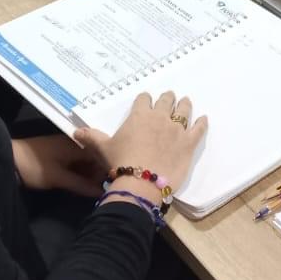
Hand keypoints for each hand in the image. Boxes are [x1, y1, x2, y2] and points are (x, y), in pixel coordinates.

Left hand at [12, 135, 105, 197]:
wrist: (7, 159)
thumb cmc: (34, 166)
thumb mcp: (58, 178)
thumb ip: (81, 185)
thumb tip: (103, 192)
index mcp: (76, 144)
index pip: (101, 153)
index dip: (107, 168)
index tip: (112, 182)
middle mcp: (73, 143)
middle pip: (94, 157)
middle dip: (99, 172)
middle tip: (102, 189)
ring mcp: (65, 149)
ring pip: (85, 161)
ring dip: (89, 174)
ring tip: (94, 188)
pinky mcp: (58, 156)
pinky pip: (76, 163)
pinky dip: (80, 173)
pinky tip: (82, 184)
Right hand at [73, 90, 207, 199]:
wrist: (141, 182)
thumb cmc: (120, 162)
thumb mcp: (103, 149)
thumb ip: (92, 137)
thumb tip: (76, 132)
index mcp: (139, 116)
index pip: (144, 100)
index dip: (145, 99)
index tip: (146, 100)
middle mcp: (160, 118)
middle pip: (166, 101)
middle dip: (167, 98)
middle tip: (169, 97)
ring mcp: (176, 129)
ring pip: (184, 111)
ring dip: (184, 105)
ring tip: (186, 101)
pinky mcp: (189, 143)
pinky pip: (199, 129)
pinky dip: (202, 123)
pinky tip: (204, 119)